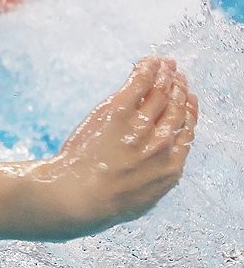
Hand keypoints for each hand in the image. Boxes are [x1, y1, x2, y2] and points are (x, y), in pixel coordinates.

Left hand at [32, 57, 197, 237]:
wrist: (78, 198)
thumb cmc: (101, 205)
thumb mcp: (139, 200)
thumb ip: (152, 181)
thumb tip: (153, 177)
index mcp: (170, 167)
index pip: (187, 131)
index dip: (189, 111)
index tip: (189, 99)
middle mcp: (162, 144)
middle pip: (176, 109)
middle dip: (179, 89)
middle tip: (178, 75)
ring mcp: (141, 126)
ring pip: (161, 93)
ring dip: (166, 76)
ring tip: (166, 65)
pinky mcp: (118, 111)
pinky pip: (139, 83)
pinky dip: (148, 69)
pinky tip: (150, 61)